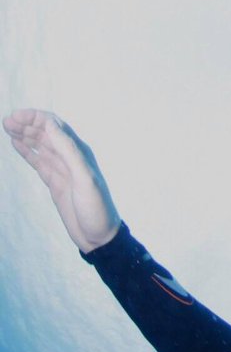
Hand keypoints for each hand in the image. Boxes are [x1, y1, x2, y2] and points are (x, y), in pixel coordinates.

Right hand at [4, 109, 121, 253]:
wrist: (99, 235)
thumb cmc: (96, 208)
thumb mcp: (84, 178)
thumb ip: (68, 152)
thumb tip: (51, 126)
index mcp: (79, 153)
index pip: (55, 127)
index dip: (36, 118)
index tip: (15, 117)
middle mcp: (70, 157)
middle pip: (46, 133)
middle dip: (27, 123)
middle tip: (6, 121)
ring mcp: (62, 169)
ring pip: (41, 145)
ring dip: (25, 134)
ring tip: (7, 127)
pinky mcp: (55, 181)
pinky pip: (39, 161)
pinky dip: (27, 151)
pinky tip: (16, 143)